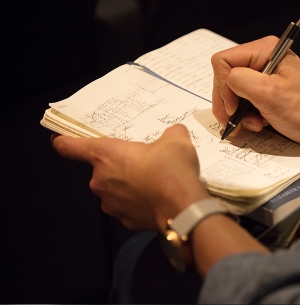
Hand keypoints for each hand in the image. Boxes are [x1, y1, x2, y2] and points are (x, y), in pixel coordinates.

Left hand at [52, 124, 209, 230]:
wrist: (183, 208)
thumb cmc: (171, 169)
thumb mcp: (176, 139)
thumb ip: (170, 134)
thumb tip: (174, 135)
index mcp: (105, 154)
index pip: (71, 146)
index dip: (64, 142)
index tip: (58, 140)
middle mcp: (101, 180)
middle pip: (102, 170)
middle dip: (121, 165)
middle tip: (146, 162)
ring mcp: (112, 204)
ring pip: (116, 190)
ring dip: (130, 186)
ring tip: (156, 182)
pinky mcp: (126, 222)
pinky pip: (129, 208)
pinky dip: (140, 204)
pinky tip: (158, 199)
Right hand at [212, 36, 299, 148]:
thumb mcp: (269, 93)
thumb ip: (239, 80)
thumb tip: (225, 82)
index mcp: (265, 50)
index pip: (223, 62)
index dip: (223, 87)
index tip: (234, 107)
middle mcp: (263, 60)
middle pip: (225, 78)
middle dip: (229, 103)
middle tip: (238, 120)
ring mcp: (264, 78)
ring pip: (233, 93)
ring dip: (239, 113)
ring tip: (254, 124)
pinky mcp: (267, 94)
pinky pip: (244, 103)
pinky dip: (247, 117)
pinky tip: (259, 124)